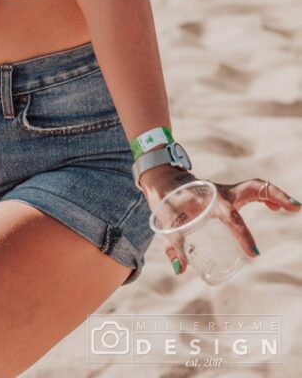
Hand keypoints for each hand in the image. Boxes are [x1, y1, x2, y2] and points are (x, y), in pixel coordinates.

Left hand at [140, 166, 299, 275]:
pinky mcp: (227, 193)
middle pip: (252, 188)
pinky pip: (250, 192)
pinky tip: (275, 207)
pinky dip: (265, 196)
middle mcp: (220, 193)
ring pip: (254, 187)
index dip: (242, 235)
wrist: (161, 180)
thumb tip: (180, 270)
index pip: (231, 218)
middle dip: (273, 195)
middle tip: (293, 208)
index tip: (253, 254)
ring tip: (293, 207)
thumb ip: (173, 247)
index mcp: (206, 200)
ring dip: (275, 194)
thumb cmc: (165, 202)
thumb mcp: (166, 223)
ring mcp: (225, 191)